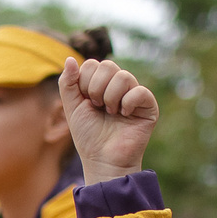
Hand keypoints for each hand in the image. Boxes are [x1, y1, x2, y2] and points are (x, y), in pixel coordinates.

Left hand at [60, 57, 158, 180]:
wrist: (102, 159)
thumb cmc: (88, 136)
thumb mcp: (72, 107)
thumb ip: (68, 83)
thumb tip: (70, 58)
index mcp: (101, 84)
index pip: (93, 64)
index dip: (84, 82)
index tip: (86, 102)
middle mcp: (119, 86)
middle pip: (108, 65)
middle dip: (96, 88)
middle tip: (97, 107)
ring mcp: (134, 94)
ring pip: (124, 76)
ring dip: (110, 97)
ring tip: (111, 113)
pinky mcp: (148, 106)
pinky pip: (140, 92)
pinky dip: (128, 103)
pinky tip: (124, 115)